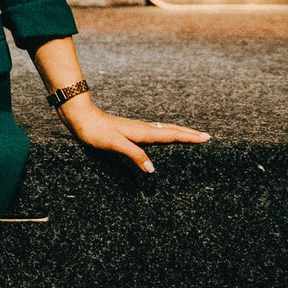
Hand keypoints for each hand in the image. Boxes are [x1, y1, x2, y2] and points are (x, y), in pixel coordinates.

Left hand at [57, 94, 208, 173]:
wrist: (81, 118)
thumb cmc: (97, 132)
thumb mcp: (116, 145)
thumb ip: (135, 155)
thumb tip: (153, 170)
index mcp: (143, 132)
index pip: (172, 135)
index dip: (189, 137)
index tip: (206, 138)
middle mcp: (143, 129)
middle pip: (172, 130)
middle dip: (189, 133)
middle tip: (206, 136)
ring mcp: (137, 128)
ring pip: (164, 129)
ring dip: (179, 132)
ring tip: (191, 135)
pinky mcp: (130, 130)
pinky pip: (155, 131)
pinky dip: (166, 133)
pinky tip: (163, 135)